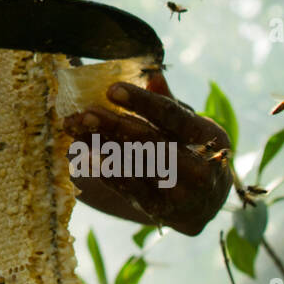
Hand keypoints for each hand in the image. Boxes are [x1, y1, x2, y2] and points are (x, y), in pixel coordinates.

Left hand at [63, 73, 231, 235]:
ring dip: (101, 145)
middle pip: (150, 142)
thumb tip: (152, 73)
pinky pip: (127, 188)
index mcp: (208, 136)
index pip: (173, 116)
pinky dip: (104, 170)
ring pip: (134, 165)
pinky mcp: (160, 210)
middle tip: (83, 113)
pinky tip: (84, 155)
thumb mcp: (189, 125)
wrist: (205, 203)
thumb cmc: (192, 151)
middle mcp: (198, 167)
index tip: (112, 90)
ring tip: (75, 129)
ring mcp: (179, 192)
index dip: (143, 102)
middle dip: (113, 125)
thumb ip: (168, 100)